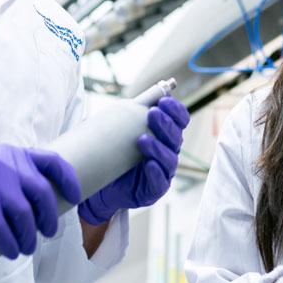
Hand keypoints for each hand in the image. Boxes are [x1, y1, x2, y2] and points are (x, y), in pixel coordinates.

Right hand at [0, 144, 81, 258]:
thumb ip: (14, 172)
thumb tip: (40, 198)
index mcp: (14, 153)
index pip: (52, 161)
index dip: (69, 180)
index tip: (76, 197)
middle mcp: (7, 163)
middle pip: (42, 193)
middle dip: (49, 217)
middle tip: (48, 233)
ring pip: (23, 214)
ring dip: (29, 237)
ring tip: (27, 248)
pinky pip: (1, 228)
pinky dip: (10, 243)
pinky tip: (11, 252)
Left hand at [79, 97, 187, 223]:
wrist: (102, 182)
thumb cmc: (116, 152)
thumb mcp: (124, 129)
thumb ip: (136, 113)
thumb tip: (148, 92)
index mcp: (166, 135)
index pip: (180, 120)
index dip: (175, 110)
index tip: (164, 100)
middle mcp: (169, 151)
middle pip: (176, 137)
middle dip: (165, 124)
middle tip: (152, 113)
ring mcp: (164, 171)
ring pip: (169, 159)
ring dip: (158, 148)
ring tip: (142, 140)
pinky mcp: (155, 189)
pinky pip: (160, 182)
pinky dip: (156, 172)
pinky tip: (149, 164)